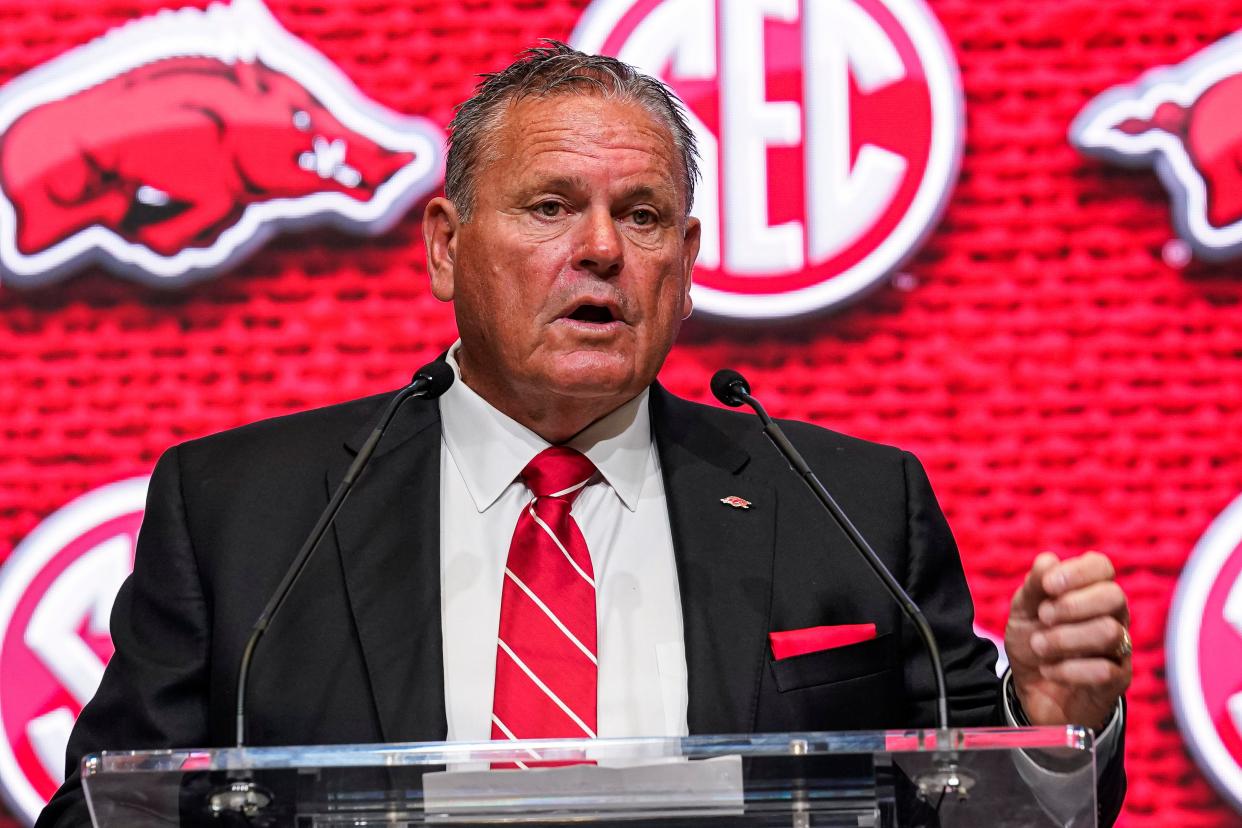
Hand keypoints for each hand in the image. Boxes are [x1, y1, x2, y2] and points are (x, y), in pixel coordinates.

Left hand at [1005, 551, 1131, 730]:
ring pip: (1108, 631)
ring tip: (1039, 646)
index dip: (1077, 572)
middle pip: (1113, 596)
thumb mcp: (1023, 611)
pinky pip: (1105, 670)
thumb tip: (1048, 560)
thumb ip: (1034, 586)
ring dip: (1064, 638)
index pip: (1101, 566)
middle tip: (1043, 617)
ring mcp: (1119, 647)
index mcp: (1089, 591)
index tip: (1048, 587)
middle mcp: (1112, 615)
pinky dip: (1068, 670)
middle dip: (1071, 606)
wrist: (1031, 690)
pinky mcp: (1118, 678)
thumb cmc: (1033, 641)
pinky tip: (1049, 670)